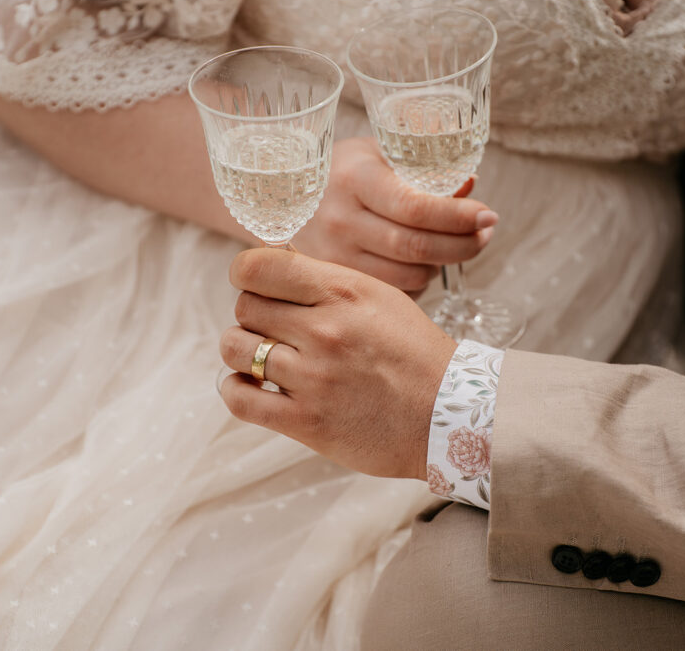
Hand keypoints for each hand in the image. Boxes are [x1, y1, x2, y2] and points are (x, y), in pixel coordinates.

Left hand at [219, 248, 457, 479]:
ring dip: (242, 351)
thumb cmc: (413, 353)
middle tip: (274, 328)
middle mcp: (325, 331)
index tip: (255, 284)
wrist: (448, 414)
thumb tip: (275, 262)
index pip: (257, 267)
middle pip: (245, 306)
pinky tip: (252, 387)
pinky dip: (236, 389)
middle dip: (253, 315)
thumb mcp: (379, 297)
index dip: (247, 274)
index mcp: (344, 293)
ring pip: (235, 348)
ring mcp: (314, 378)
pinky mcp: (307, 422)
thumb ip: (327, 282)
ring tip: (263, 357)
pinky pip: (240, 399)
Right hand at [293, 137, 498, 293]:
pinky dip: (418, 281)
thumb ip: (422, 163)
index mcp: (354, 179)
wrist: (276, 199)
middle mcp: (339, 220)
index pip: (416, 207)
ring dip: (443, 264)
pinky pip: (392, 292)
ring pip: (409, 275)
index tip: (489, 215)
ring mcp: (332, 257)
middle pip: (417, 247)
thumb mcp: (375, 152)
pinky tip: (421, 262)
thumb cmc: (339, 171)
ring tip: (453, 245)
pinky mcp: (332, 283)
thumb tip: (468, 184)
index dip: (459, 216)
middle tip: (485, 234)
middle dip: (464, 244)